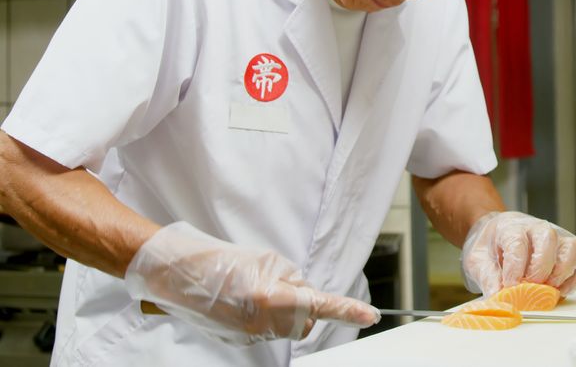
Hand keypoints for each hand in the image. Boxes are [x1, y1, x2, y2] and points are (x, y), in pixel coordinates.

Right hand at [125, 222, 379, 344]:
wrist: (177, 274)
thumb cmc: (218, 261)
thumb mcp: (265, 260)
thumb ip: (291, 280)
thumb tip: (303, 295)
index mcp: (271, 298)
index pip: (319, 305)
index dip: (348, 311)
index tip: (371, 315)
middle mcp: (263, 323)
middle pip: (304, 319)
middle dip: (300, 302)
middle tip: (272, 280)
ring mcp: (249, 336)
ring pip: (284, 324)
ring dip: (278, 308)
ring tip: (250, 287)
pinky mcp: (238, 340)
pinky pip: (264, 328)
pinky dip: (260, 314)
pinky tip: (239, 300)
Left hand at [461, 211, 575, 297]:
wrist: (497, 235)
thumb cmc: (490, 246)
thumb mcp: (477, 260)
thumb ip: (487, 277)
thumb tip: (497, 296)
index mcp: (511, 227)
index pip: (518, 242)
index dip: (515, 266)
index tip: (509, 284)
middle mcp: (537, 228)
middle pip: (548, 239)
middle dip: (541, 267)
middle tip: (530, 286)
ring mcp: (556, 237)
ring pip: (570, 247)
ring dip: (562, 272)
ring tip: (548, 290)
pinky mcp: (566, 251)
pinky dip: (573, 280)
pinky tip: (560, 292)